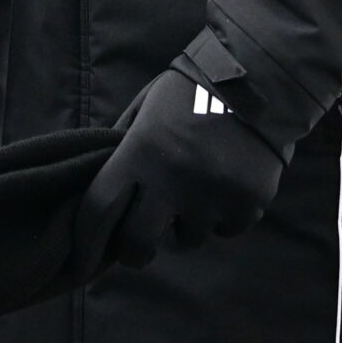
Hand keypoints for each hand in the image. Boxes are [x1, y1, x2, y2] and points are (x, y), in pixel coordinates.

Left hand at [73, 69, 287, 268]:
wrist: (260, 77)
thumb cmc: (192, 91)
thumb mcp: (146, 107)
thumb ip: (122, 146)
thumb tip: (97, 186)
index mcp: (140, 150)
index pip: (99, 210)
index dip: (85, 243)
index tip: (81, 265)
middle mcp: (172, 177)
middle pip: (138, 244)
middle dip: (134, 253)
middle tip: (140, 246)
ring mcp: (212, 193)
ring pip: (188, 239)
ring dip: (187, 224)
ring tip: (198, 189)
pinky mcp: (247, 201)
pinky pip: (226, 229)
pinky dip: (224, 216)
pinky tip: (227, 185)